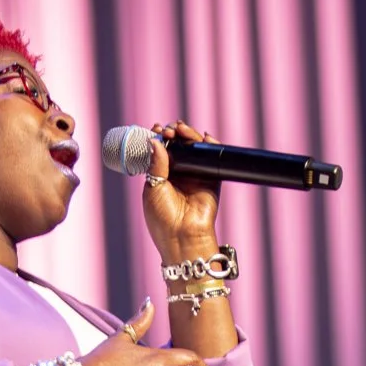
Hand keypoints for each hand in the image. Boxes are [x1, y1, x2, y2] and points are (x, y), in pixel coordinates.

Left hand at [139, 119, 220, 256]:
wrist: (183, 237)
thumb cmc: (162, 219)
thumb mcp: (153, 188)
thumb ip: (156, 164)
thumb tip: (154, 141)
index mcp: (160, 177)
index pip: (161, 151)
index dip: (159, 138)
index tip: (156, 129)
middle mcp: (178, 175)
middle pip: (178, 146)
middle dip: (174, 134)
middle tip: (168, 130)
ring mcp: (195, 176)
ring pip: (194, 149)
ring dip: (188, 136)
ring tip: (181, 129)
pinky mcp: (211, 179)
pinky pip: (211, 158)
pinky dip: (210, 145)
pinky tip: (204, 138)